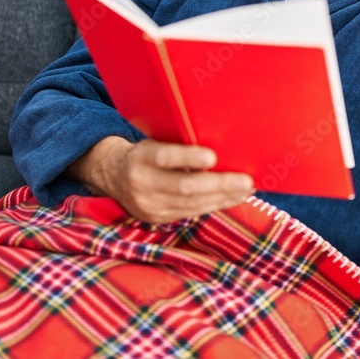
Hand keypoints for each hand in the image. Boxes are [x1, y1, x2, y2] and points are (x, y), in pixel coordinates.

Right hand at [66, 136, 254, 223]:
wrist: (113, 176)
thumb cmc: (147, 152)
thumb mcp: (155, 142)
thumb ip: (179, 145)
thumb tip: (220, 146)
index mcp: (140, 157)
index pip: (164, 157)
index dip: (188, 157)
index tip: (212, 156)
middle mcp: (142, 183)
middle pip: (184, 187)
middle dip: (219, 184)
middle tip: (246, 180)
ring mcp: (148, 205)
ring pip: (191, 204)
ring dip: (223, 197)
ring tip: (246, 190)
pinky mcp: (157, 218)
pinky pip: (191, 213)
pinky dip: (215, 205)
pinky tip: (232, 198)